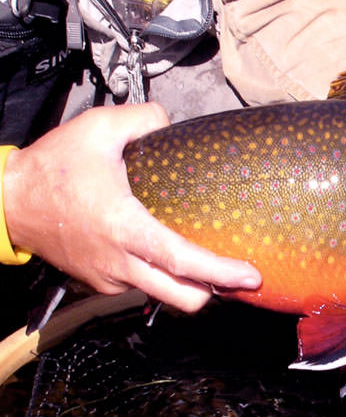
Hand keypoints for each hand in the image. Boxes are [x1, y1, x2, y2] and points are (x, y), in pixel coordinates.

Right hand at [3, 103, 261, 311]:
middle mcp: (120, 262)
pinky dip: (162, 279)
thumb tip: (170, 121)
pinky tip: (169, 258)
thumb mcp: (98, 128)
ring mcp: (109, 277)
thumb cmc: (51, 168)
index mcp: (125, 228)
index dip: (220, 272)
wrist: (6, 201)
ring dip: (190, 286)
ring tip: (209, 266)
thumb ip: (143, 119)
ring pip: (163, 295)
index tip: (250, 275)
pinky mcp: (99, 282)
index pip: (182, 261)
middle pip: (182, 297)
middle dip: (217, 292)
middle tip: (240, 277)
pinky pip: (141, 288)